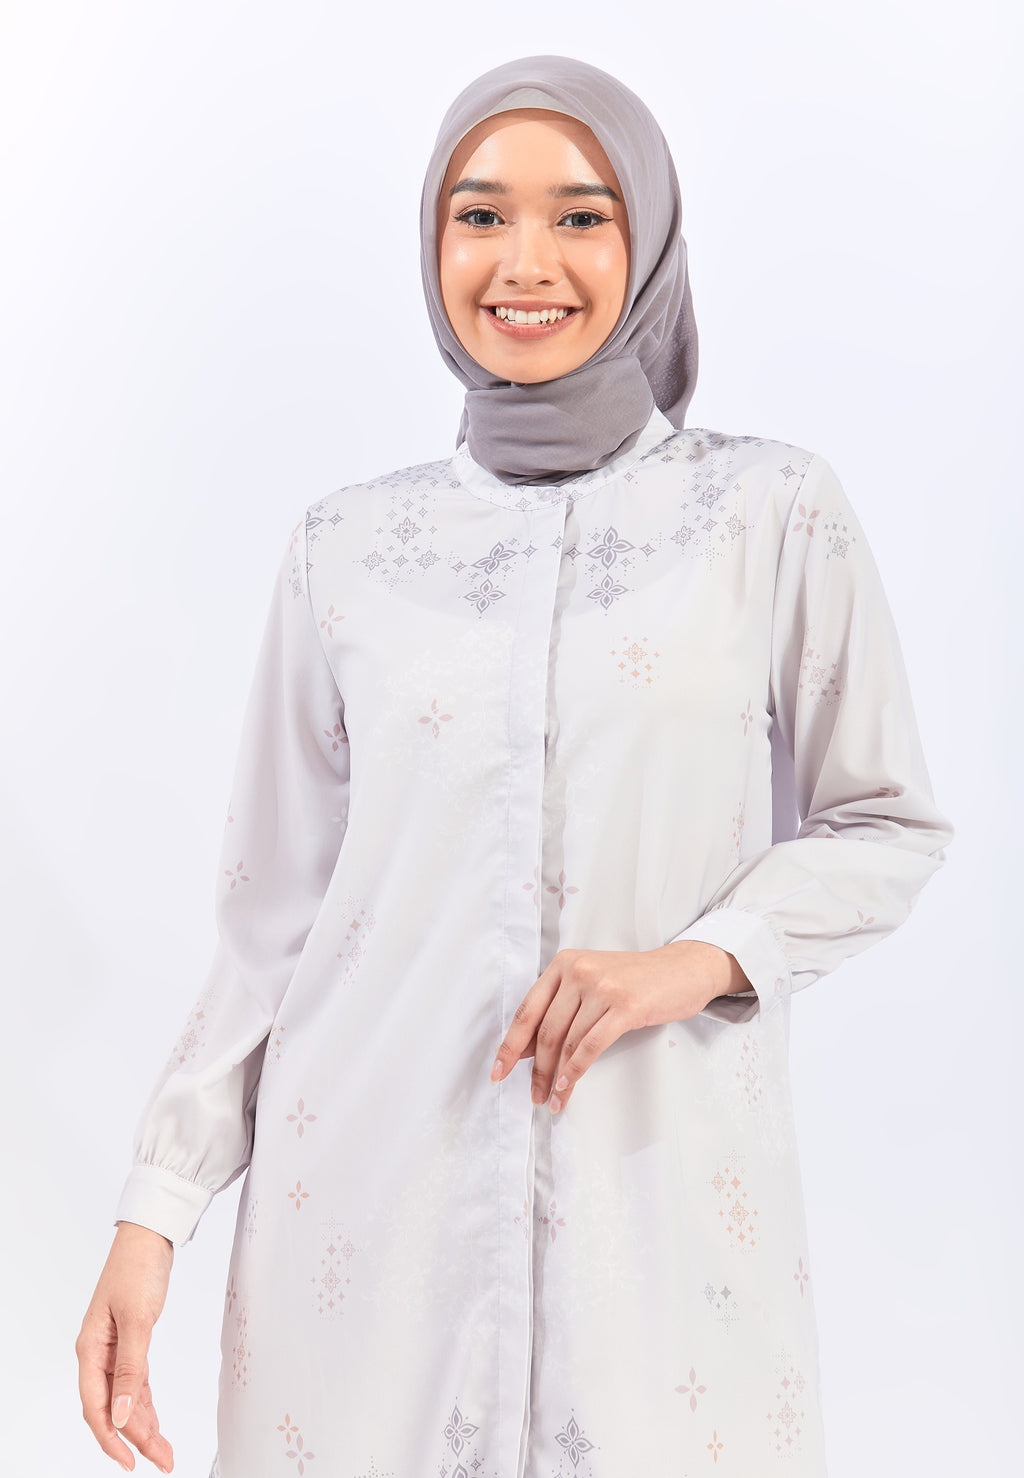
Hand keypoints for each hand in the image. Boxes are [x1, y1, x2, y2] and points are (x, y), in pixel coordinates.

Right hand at [76, 1220, 174, 1472]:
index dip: (112, 1439)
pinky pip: (135, 1381)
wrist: (150, 1236)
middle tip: (162, 1460)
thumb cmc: (138, 1269)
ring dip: (143, 1423)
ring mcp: (113, 1347)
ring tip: (164, 1450)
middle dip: (135, 1437)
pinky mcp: (131, 1340)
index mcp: (90, 1350)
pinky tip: (155, 1420)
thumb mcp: (137, 1320)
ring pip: (125, 1397)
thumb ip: (130, 1370)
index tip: (132, 1462)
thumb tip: (120, 1415)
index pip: (96, 1407)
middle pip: (112, 1407)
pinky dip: (145, 1401)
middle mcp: (98, 1353)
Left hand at [489, 941, 750, 1111]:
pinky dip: (575, 1071)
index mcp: (563, 964)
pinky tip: (568, 1087)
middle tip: (534, 1096)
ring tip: (553, 1100)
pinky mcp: (625, 1006)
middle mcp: (578, 971)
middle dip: (535, 1070)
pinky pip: (590, 1046)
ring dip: (556, 1077)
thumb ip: (559, 1009)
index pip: (526, 1010)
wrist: (682, 969)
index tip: (497, 1072)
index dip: (509, 1046)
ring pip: (566, 1042)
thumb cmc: (634, 982)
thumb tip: (524, 1050)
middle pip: (545, 1031)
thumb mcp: (591, 985)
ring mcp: (602, 987)